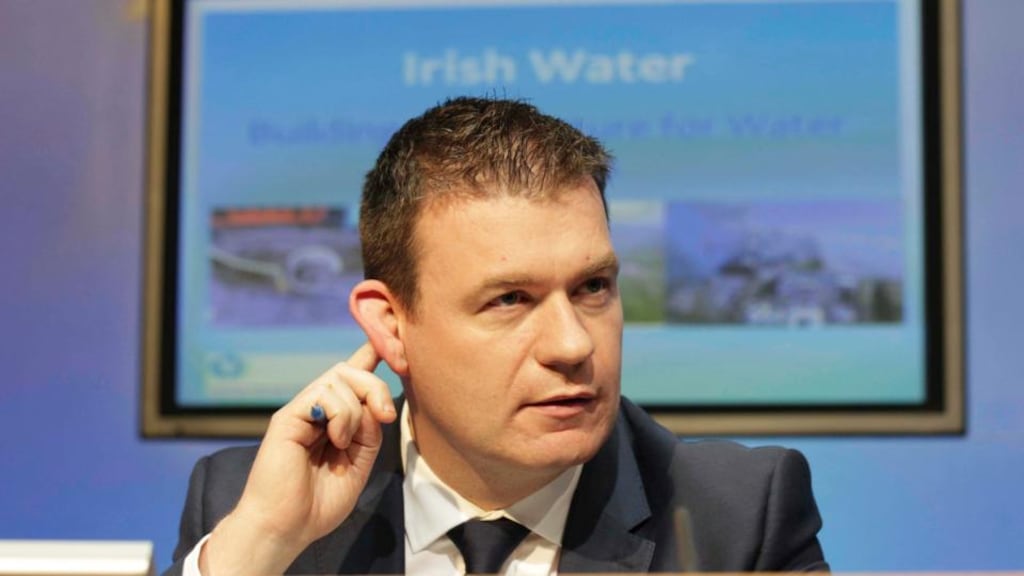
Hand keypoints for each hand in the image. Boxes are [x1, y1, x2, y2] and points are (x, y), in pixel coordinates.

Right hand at [200, 343, 396, 575]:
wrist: (285, 528)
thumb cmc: (318, 504)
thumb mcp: (358, 465)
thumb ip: (369, 433)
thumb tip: (375, 404)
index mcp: (333, 420)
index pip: (351, 376)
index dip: (370, 355)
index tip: (390, 346)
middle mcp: (316, 410)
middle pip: (350, 370)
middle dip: (375, 386)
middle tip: (385, 416)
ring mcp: (301, 411)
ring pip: (339, 378)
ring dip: (356, 410)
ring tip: (344, 442)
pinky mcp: (288, 417)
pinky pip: (322, 393)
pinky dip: (340, 415)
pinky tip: (335, 440)